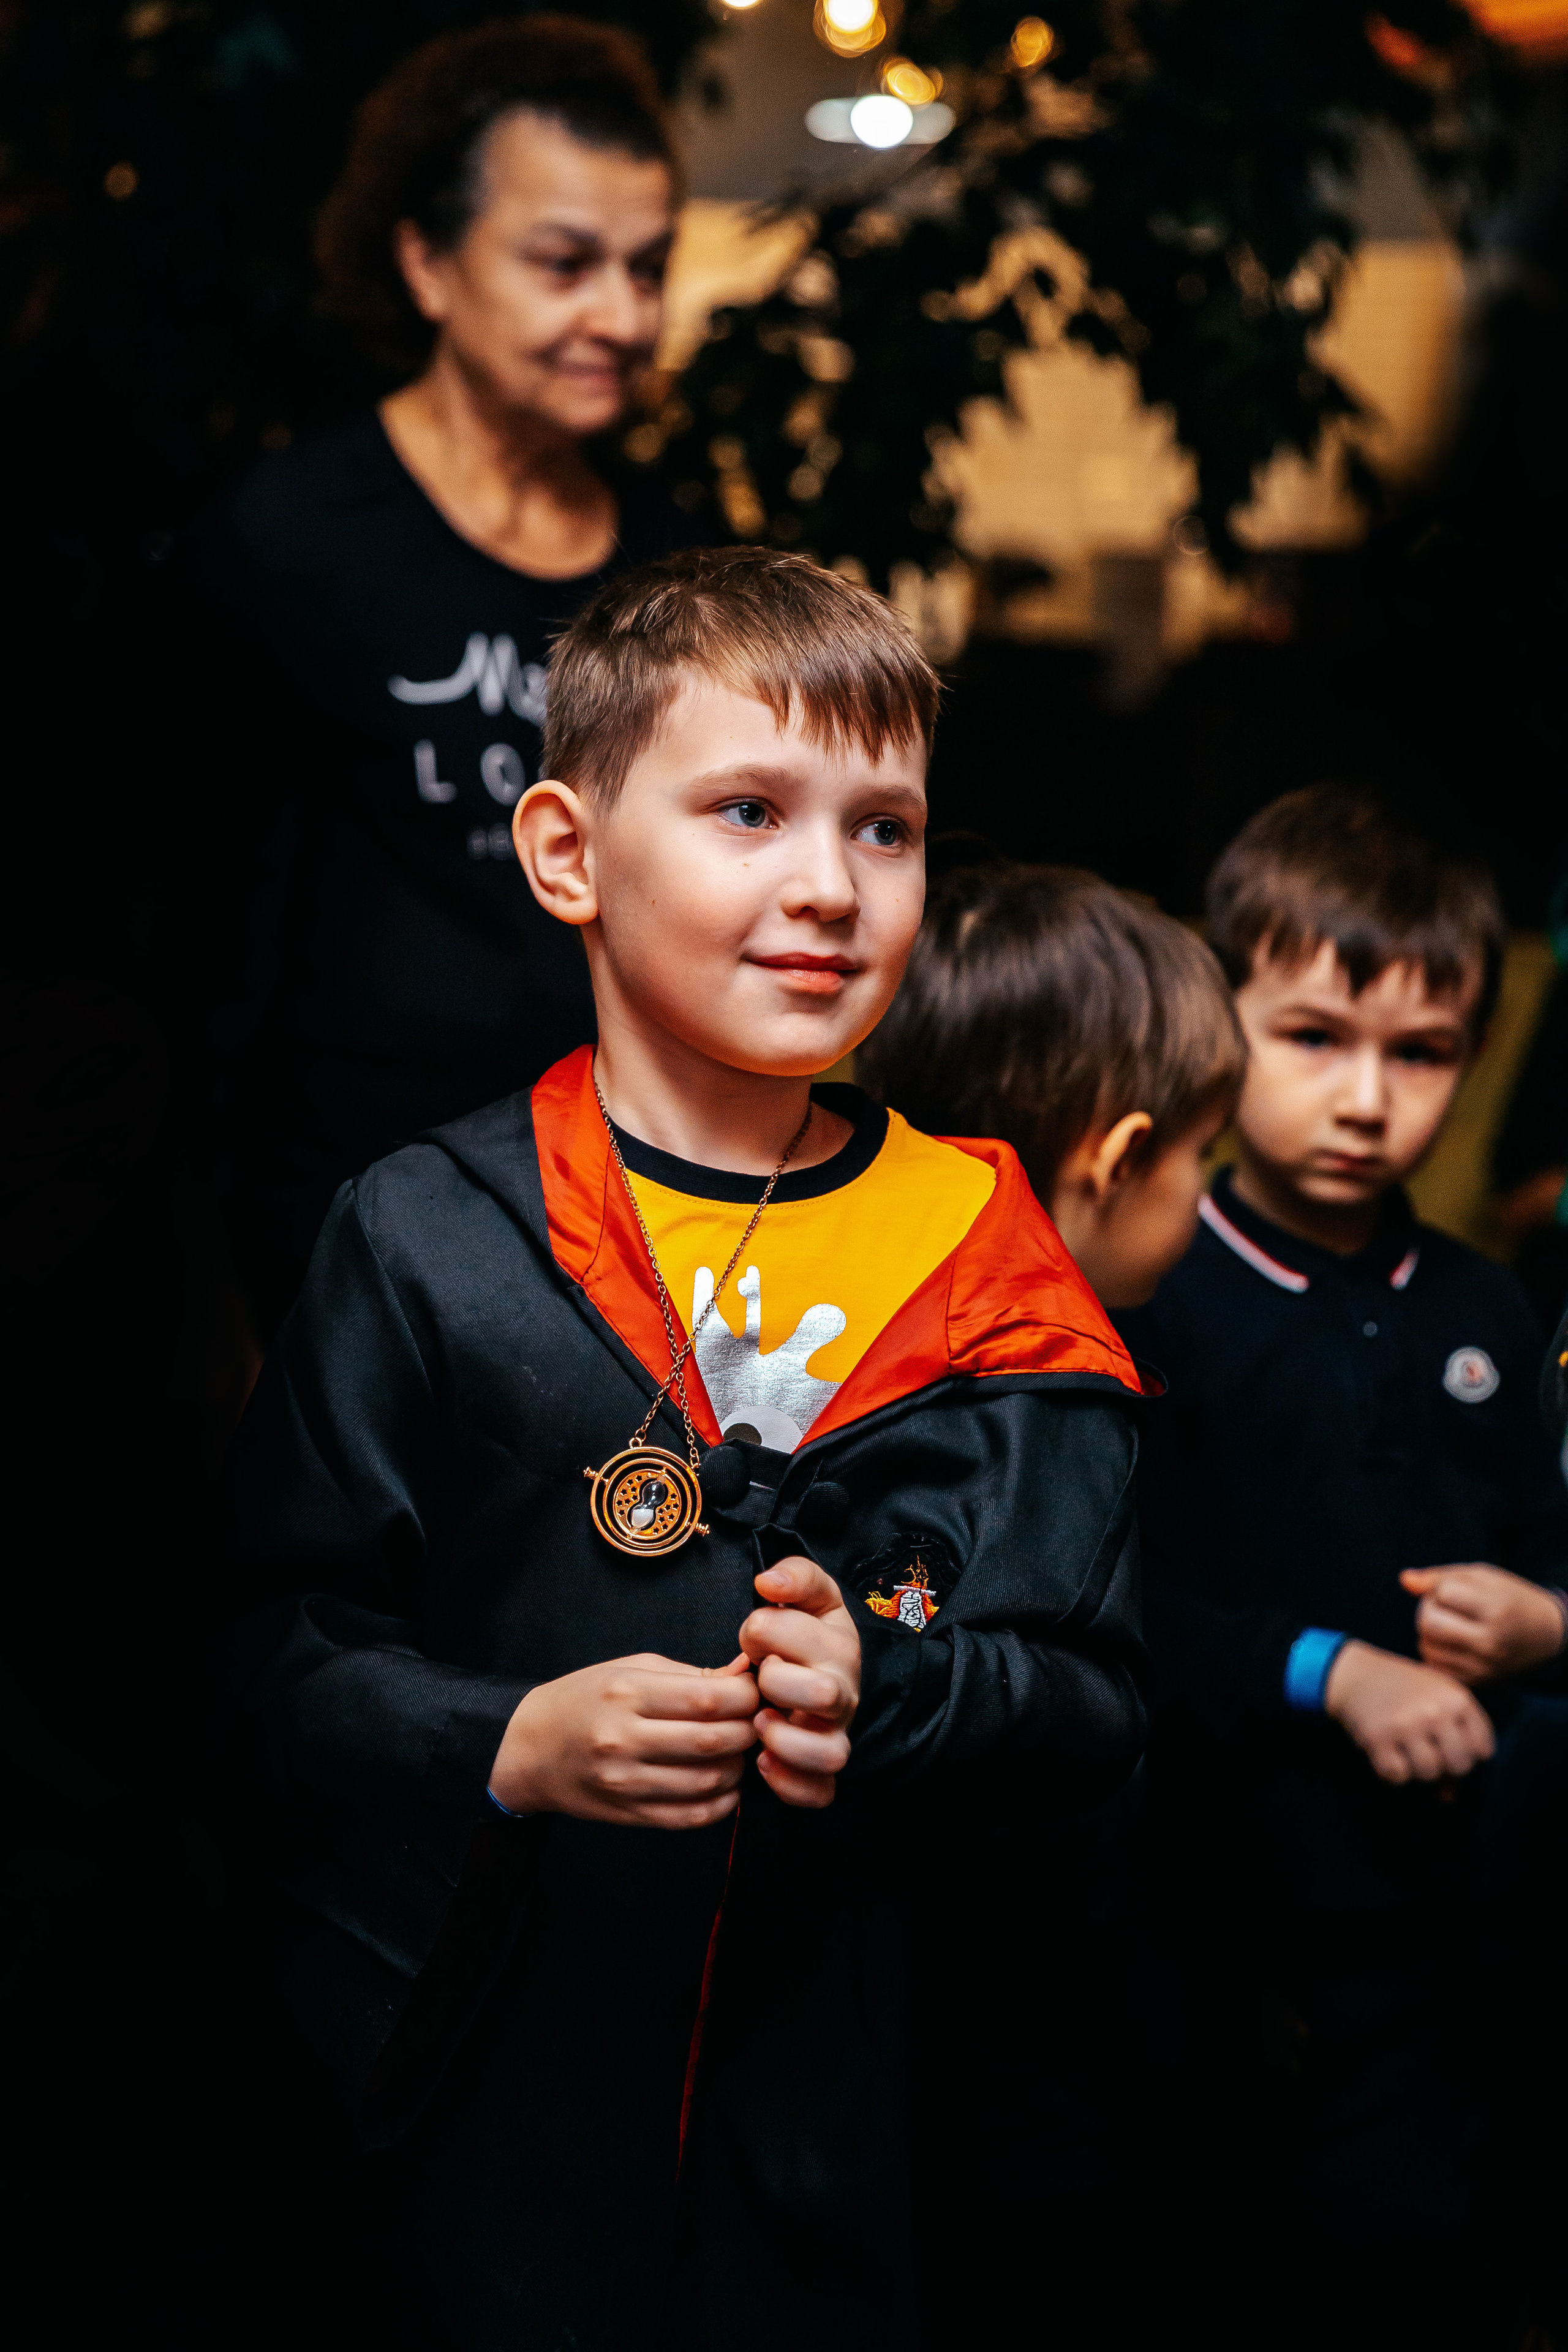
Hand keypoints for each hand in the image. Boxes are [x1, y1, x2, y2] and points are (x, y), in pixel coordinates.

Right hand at [489, 1652, 758, 1827]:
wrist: (530, 1750)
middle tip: (756, 1722)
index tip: (756, 1691)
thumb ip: (690, 1674)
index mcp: (626, 1692)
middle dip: (749, 1731)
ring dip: (738, 1768)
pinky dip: (721, 1804)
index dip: (746, 1696)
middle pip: (712, 1740)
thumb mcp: (630, 1669)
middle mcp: (623, 1740)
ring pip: (708, 1782)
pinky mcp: (628, 1814)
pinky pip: (690, 1817)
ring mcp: (625, 1783)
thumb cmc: (585, 1698)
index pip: (707, 1698)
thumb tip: (747, 1674)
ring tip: (738, 1751)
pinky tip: (725, 1785)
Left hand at [738, 1558, 860, 1809]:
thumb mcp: (809, 1594)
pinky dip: (789, 1783)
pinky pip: (819, 1793)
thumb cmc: (808, 1634)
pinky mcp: (822, 1772)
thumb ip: (795, 1576)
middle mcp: (843, 1692)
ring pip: (831, 1754)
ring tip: (760, 1723)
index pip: (800, 1633)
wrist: (823, 1676)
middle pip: (824, 1695)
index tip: (754, 1634)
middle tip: (757, 1678)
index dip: (764, 1630)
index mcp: (838, 1644)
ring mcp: (836, 1735)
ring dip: (786, 1741)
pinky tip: (762, 1762)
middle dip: (777, 1682)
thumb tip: (767, 1583)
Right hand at [1323, 1639, 1494, 1783]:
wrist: (1358, 1674)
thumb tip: (1449, 1797)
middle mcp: (1434, 1711)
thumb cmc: (1406, 1691)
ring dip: (1418, 1770)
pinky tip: (1389, 1754)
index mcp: (1457, 1699)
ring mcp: (1405, 1725)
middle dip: (1447, 1768)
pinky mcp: (1378, 1738)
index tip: (1452, 1747)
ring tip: (1408, 1753)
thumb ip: (1455, 1741)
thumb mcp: (1439, 1702)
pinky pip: (1397, 1775)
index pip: (1483, 1749)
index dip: (1469, 1755)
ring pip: (1429, 1773)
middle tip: (1431, 1754)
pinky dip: (1393, 1771)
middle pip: (1460, 1766)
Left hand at [1401, 1564, 1567, 1684]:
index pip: (1441, 1594)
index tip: (1456, 1591)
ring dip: (1429, 1632)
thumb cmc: (1508, 1599)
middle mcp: (1490, 1643)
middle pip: (1427, 1622)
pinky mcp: (1476, 1683)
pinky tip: (1451, 1643)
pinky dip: (1435, 1652)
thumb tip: (1404, 1580)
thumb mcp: (1481, 1577)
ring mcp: (1483, 1667)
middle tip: (1445, 1608)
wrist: (1543, 1636)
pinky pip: (1433, 1666)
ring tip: (1449, 1624)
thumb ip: (1439, 1577)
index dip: (1441, 1588)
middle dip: (1428, 1609)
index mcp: (1496, 1611)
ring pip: (1426, 1646)